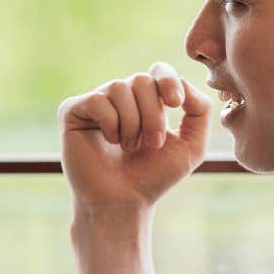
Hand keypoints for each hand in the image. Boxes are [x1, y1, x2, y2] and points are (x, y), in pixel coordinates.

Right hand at [58, 61, 212, 214]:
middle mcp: (120, 98)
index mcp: (146, 101)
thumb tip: (183, 82)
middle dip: (153, 114)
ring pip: (119, 88)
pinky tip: (109, 142)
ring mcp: (96, 103)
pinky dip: (110, 123)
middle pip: (141, 80)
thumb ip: (200, 110)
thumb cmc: (154, 178)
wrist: (123, 202)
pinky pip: (97, 100)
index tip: (176, 104)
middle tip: (152, 145)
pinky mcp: (73, 112)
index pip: (158, 71)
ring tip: (128, 147)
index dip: (167, 81)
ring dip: (132, 123)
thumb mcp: (191, 146)